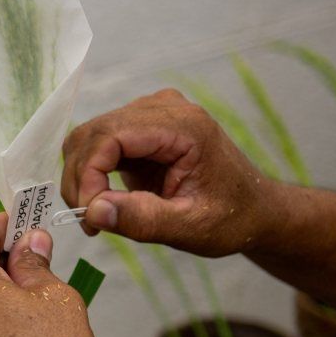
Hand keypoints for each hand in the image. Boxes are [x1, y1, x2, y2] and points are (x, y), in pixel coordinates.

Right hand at [61, 88, 273, 256]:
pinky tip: (106, 202)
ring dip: (82, 177)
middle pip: (93, 133)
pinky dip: (91, 174)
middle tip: (91, 221)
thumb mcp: (192, 227)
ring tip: (98, 215)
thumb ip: (143, 219)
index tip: (90, 214)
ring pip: (88, 137)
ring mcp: (150, 114)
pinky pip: (98, 144)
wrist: (255, 209)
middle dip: (80, 179)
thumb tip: (93, 211)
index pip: (111, 135)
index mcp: (184, 126)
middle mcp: (163, 109)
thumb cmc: (233, 217)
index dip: (89, 174)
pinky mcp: (140, 128)